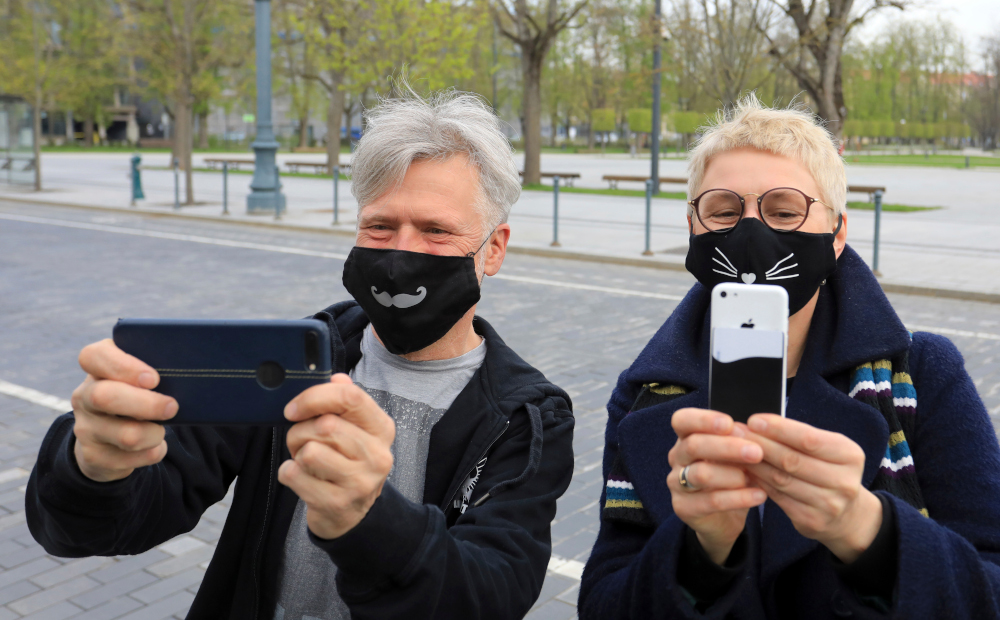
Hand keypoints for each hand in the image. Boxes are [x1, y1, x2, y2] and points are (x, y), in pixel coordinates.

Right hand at [71, 339, 178, 481]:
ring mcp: (85, 428)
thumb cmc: (138, 393)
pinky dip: (153, 452)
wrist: (110, 438)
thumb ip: (156, 364)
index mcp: (96, 367)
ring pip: (127, 435)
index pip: (93, 356)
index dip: (123, 367)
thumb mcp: (141, 374)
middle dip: (147, 404)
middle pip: (105, 397)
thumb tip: (188, 367)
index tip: (154, 379)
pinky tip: (153, 446)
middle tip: (172, 407)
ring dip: (155, 433)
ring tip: (161, 429)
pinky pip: (133, 459)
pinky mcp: (93, 456)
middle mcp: (83, 395)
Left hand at [278, 374, 394, 539]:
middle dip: (300, 430)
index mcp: (382, 429)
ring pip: (309, 451)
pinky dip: (289, 473)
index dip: (315, 397)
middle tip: (301, 440)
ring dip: (296, 453)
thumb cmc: (347, 463)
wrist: (353, 515)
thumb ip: (344, 402)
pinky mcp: (337, 503)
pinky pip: (294, 475)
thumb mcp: (353, 430)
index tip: (294, 407)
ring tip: (306, 461)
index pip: (351, 398)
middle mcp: (378, 456)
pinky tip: (302, 477)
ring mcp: (360, 483)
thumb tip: (336, 379)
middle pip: (324, 425)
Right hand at [667, 408, 766, 564]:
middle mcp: (677, 457)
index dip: (703, 420)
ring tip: (755, 478)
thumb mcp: (735, 455)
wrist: (724, 517)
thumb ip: (738, 441)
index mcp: (686, 437)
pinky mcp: (683, 508)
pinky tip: (759, 496)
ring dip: (732, 475)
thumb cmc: (730, 476)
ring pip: (700, 474)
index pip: (682, 420)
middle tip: (756, 452)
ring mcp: (676, 483)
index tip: (729, 423)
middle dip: (727, 447)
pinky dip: (739, 498)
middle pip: (693, 446)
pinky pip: (711, 501)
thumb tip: (749, 431)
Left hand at [742, 414, 881, 562]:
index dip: (778, 429)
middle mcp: (844, 482)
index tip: (754, 421)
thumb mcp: (828, 449)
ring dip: (755, 464)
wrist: (846, 515)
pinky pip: (777, 497)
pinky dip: (759, 482)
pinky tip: (746, 471)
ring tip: (735, 451)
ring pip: (781, 480)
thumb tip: (757, 424)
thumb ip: (799, 437)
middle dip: (761, 444)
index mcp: (850, 455)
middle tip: (736, 433)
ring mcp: (829, 504)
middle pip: (792, 460)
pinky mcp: (812, 521)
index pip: (809, 439)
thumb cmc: (829, 470)